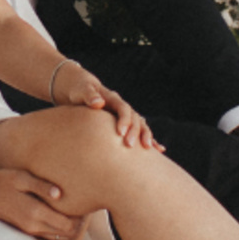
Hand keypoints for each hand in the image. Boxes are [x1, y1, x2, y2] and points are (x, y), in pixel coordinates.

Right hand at [0, 166, 80, 239]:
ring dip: (68, 229)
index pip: (67, 226)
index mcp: (35, 213)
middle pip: (66, 234)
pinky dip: (58, 230)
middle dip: (77, 225)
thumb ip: (41, 186)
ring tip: (72, 211)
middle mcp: (34, 226)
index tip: (83, 205)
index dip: (79, 219)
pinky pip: (49, 236)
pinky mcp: (27, 230)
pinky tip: (59, 215)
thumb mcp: (22, 178)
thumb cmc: (3, 182)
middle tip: (82, 208)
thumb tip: (59, 193)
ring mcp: (30, 230)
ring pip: (58, 238)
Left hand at [50, 63, 164, 151]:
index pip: (123, 108)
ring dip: (145, 135)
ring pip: (141, 124)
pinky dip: (150, 139)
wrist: (80, 89)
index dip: (124, 120)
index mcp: (113, 98)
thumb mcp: (81, 90)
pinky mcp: (125, 123)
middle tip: (129, 146)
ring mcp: (125, 115)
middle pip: (134, 117)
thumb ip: (89, 95)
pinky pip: (140, 131)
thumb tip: (98, 103)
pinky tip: (160, 150)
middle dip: (134, 131)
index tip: (120, 133)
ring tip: (149, 149)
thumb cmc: (78, 90)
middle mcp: (122, 106)